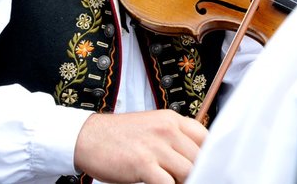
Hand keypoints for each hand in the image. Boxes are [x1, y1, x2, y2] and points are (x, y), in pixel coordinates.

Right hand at [74, 109, 206, 183]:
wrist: (87, 137)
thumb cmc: (119, 136)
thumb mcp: (153, 127)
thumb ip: (175, 138)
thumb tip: (196, 158)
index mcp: (172, 119)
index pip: (206, 137)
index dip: (209, 156)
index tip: (207, 167)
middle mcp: (167, 130)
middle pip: (199, 157)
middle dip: (197, 172)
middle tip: (189, 179)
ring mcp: (156, 146)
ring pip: (188, 171)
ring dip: (184, 182)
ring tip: (175, 183)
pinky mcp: (143, 163)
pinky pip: (168, 183)